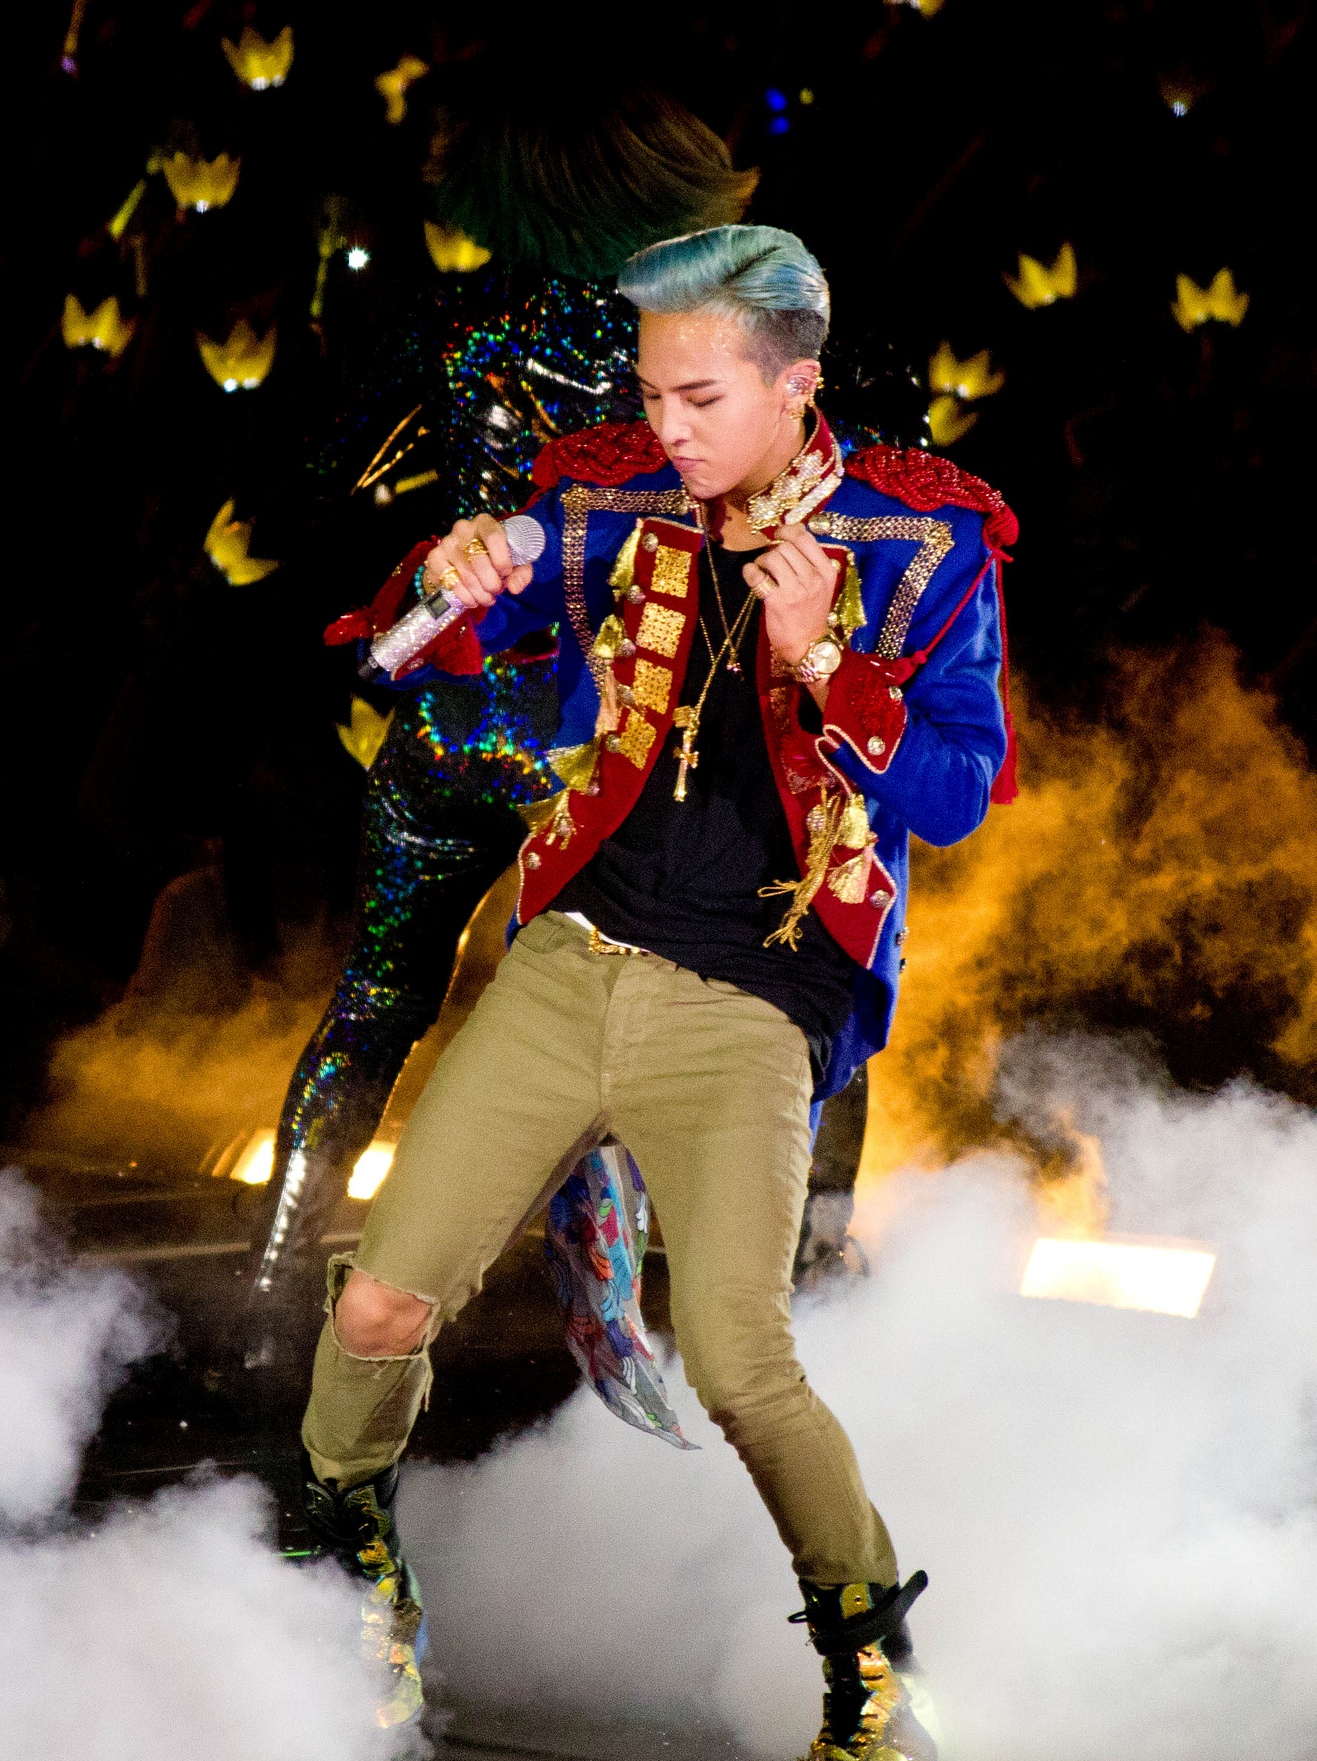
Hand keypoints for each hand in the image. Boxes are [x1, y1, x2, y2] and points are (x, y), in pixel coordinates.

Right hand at [422, 513, 532, 610]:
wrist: (469, 557)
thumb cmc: (497, 557)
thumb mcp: (515, 561)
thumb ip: (521, 573)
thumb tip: (514, 588)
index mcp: (485, 523)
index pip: (494, 537)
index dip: (502, 559)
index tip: (506, 572)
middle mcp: (463, 528)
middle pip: (479, 561)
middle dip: (492, 583)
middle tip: (497, 590)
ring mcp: (447, 543)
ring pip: (467, 575)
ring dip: (481, 593)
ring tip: (488, 598)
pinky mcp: (435, 558)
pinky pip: (450, 582)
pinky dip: (464, 596)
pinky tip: (473, 600)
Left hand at [742, 522, 837, 664]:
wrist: (808, 644)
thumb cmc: (811, 613)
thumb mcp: (821, 585)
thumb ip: (810, 560)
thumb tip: (793, 530)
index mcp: (826, 571)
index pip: (805, 538)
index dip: (787, 531)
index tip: (778, 534)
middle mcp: (813, 579)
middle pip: (786, 547)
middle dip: (773, 550)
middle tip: (769, 562)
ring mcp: (796, 590)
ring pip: (772, 557)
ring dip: (762, 561)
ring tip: (763, 571)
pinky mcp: (777, 602)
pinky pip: (757, 575)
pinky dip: (750, 572)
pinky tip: (752, 576)